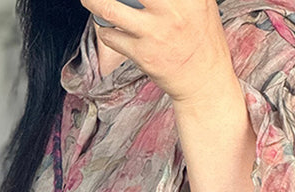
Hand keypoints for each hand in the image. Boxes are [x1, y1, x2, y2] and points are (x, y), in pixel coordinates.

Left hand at [80, 0, 235, 104]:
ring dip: (93, 1)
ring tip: (89, 0)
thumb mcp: (201, 3)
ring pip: (109, 8)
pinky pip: (112, 36)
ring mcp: (155, 32)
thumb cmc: (202, 39)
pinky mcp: (143, 54)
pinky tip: (110, 29)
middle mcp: (172, 9)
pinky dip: (105, 31)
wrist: (205, 81)